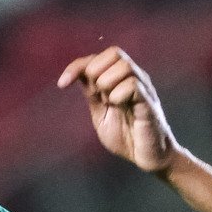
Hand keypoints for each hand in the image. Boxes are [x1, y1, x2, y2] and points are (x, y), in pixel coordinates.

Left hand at [57, 47, 179, 174]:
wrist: (147, 158)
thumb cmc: (127, 137)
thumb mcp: (101, 114)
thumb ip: (92, 95)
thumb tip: (79, 74)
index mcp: (120, 81)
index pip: (98, 58)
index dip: (77, 66)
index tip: (62, 84)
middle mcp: (134, 79)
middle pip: (114, 52)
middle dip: (95, 71)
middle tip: (97, 96)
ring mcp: (143, 89)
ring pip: (124, 65)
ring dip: (107, 82)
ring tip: (109, 102)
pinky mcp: (149, 102)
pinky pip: (133, 84)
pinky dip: (118, 94)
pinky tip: (117, 106)